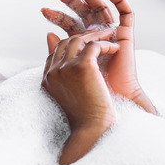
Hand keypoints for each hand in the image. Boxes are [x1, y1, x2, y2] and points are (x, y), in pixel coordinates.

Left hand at [42, 0, 156, 114]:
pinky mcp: (127, 35)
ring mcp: (112, 33)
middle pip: (82, 11)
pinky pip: (126, 12)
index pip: (69, 23)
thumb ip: (60, 50)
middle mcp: (97, 36)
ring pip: (99, 6)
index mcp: (83, 43)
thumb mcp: (69, 66)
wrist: (112, 102)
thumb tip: (47, 34)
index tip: (42, 10)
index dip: (57, 15)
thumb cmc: (90, 90)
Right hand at [42, 29, 118, 164]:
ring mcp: (65, 67)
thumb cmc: (87, 120)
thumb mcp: (73, 96)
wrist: (93, 130)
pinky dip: (106, 43)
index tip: (87, 42)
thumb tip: (74, 64)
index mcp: (48, 79)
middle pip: (65, 43)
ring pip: (79, 40)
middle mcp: (53, 71)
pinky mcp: (82, 66)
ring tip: (111, 35)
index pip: (55, 52)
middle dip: (83, 36)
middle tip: (100, 33)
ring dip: (96, 35)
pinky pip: (94, 45)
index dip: (70, 45)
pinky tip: (116, 48)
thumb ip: (69, 78)